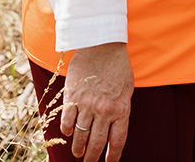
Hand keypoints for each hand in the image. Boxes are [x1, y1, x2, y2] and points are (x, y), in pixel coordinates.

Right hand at [60, 42, 133, 161]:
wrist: (102, 44)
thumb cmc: (117, 66)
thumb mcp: (127, 89)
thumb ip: (122, 110)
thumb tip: (115, 131)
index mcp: (121, 109)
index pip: (117, 141)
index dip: (113, 156)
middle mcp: (104, 110)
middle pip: (97, 143)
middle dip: (91, 157)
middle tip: (88, 161)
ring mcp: (87, 104)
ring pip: (81, 136)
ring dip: (78, 147)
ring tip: (78, 152)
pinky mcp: (73, 97)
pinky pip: (67, 121)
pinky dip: (67, 130)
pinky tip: (68, 132)